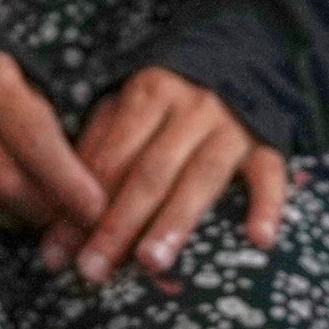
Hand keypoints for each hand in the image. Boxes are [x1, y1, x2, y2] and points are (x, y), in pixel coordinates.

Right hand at [0, 47, 106, 238]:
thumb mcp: (16, 77)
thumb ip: (43, 122)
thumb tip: (80, 184)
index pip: (35, 140)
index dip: (69, 183)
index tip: (95, 209)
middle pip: (5, 181)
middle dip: (43, 210)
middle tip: (67, 220)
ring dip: (12, 220)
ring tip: (34, 217)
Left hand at [59, 64, 287, 285]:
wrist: (245, 57)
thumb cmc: (172, 99)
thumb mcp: (129, 108)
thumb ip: (99, 152)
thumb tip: (60, 217)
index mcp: (149, 94)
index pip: (109, 161)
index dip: (80, 209)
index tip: (58, 255)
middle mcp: (192, 107)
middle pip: (149, 173)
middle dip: (117, 225)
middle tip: (92, 271)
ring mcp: (233, 126)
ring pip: (202, 177)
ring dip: (175, 221)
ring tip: (151, 263)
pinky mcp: (269, 143)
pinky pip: (270, 175)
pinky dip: (267, 206)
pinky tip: (259, 240)